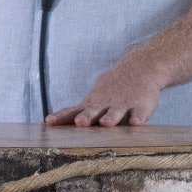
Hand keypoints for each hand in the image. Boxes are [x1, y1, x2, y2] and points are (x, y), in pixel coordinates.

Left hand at [46, 51, 164, 127]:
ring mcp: (124, 104)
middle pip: (93, 111)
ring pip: (116, 111)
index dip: (62, 117)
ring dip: (111, 117)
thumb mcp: (95, 98)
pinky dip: (139, 117)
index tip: (49, 122)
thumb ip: (80, 112)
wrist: (140, 68)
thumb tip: (53, 124)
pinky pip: (140, 113)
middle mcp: (106, 104)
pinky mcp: (142, 105)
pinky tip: (136, 123)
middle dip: (86, 117)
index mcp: (93, 104)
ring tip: (106, 123)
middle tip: (80, 123)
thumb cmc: (112, 90)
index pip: (73, 111)